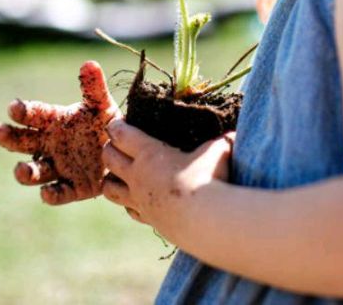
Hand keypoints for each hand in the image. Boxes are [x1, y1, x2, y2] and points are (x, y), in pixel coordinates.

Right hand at [0, 60, 120, 204]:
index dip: (23, 110)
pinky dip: (51, 194)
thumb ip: (94, 88)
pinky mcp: (73, 188)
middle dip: (9, 138)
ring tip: (21, 169)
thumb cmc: (106, 124)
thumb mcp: (102, 105)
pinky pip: (59, 193)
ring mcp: (59, 167)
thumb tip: (89, 64)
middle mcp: (50, 145)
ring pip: (35, 172)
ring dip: (25, 172)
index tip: (13, 107)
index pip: (34, 114)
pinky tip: (47, 193)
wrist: (126, 152)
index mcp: (54, 122)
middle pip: (22, 142)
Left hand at [100, 119, 234, 237]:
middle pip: (108, 158)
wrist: (206, 221)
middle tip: (116, 144)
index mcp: (150, 153)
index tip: (117, 123)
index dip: (116, 126)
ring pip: (109, 188)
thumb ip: (221, 141)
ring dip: (110, 179)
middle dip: (109, 149)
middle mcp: (138, 176)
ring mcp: (140, 200)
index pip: (121, 134)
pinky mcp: (148, 219)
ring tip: (119, 174)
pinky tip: (138, 200)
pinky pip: (129, 210)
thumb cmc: (210, 179)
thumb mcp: (218, 151)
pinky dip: (129, 203)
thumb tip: (234, 134)